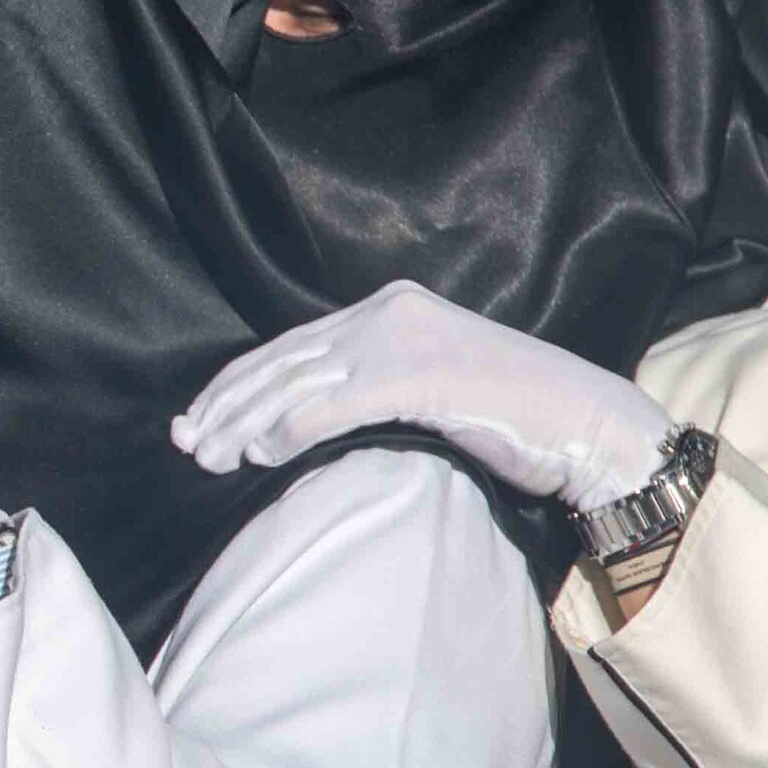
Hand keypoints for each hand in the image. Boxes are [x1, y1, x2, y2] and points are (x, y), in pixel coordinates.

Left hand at [172, 283, 673, 508]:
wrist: (582, 423)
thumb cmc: (509, 417)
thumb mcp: (426, 387)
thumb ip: (367, 389)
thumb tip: (291, 426)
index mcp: (388, 308)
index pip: (288, 347)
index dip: (234, 385)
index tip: (195, 420)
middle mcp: (387, 314)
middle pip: (280, 361)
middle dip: (223, 405)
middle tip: (185, 444)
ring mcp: (402, 342)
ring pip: (294, 383)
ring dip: (242, 424)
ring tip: (209, 459)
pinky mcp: (417, 377)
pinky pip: (331, 405)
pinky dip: (287, 432)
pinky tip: (260, 455)